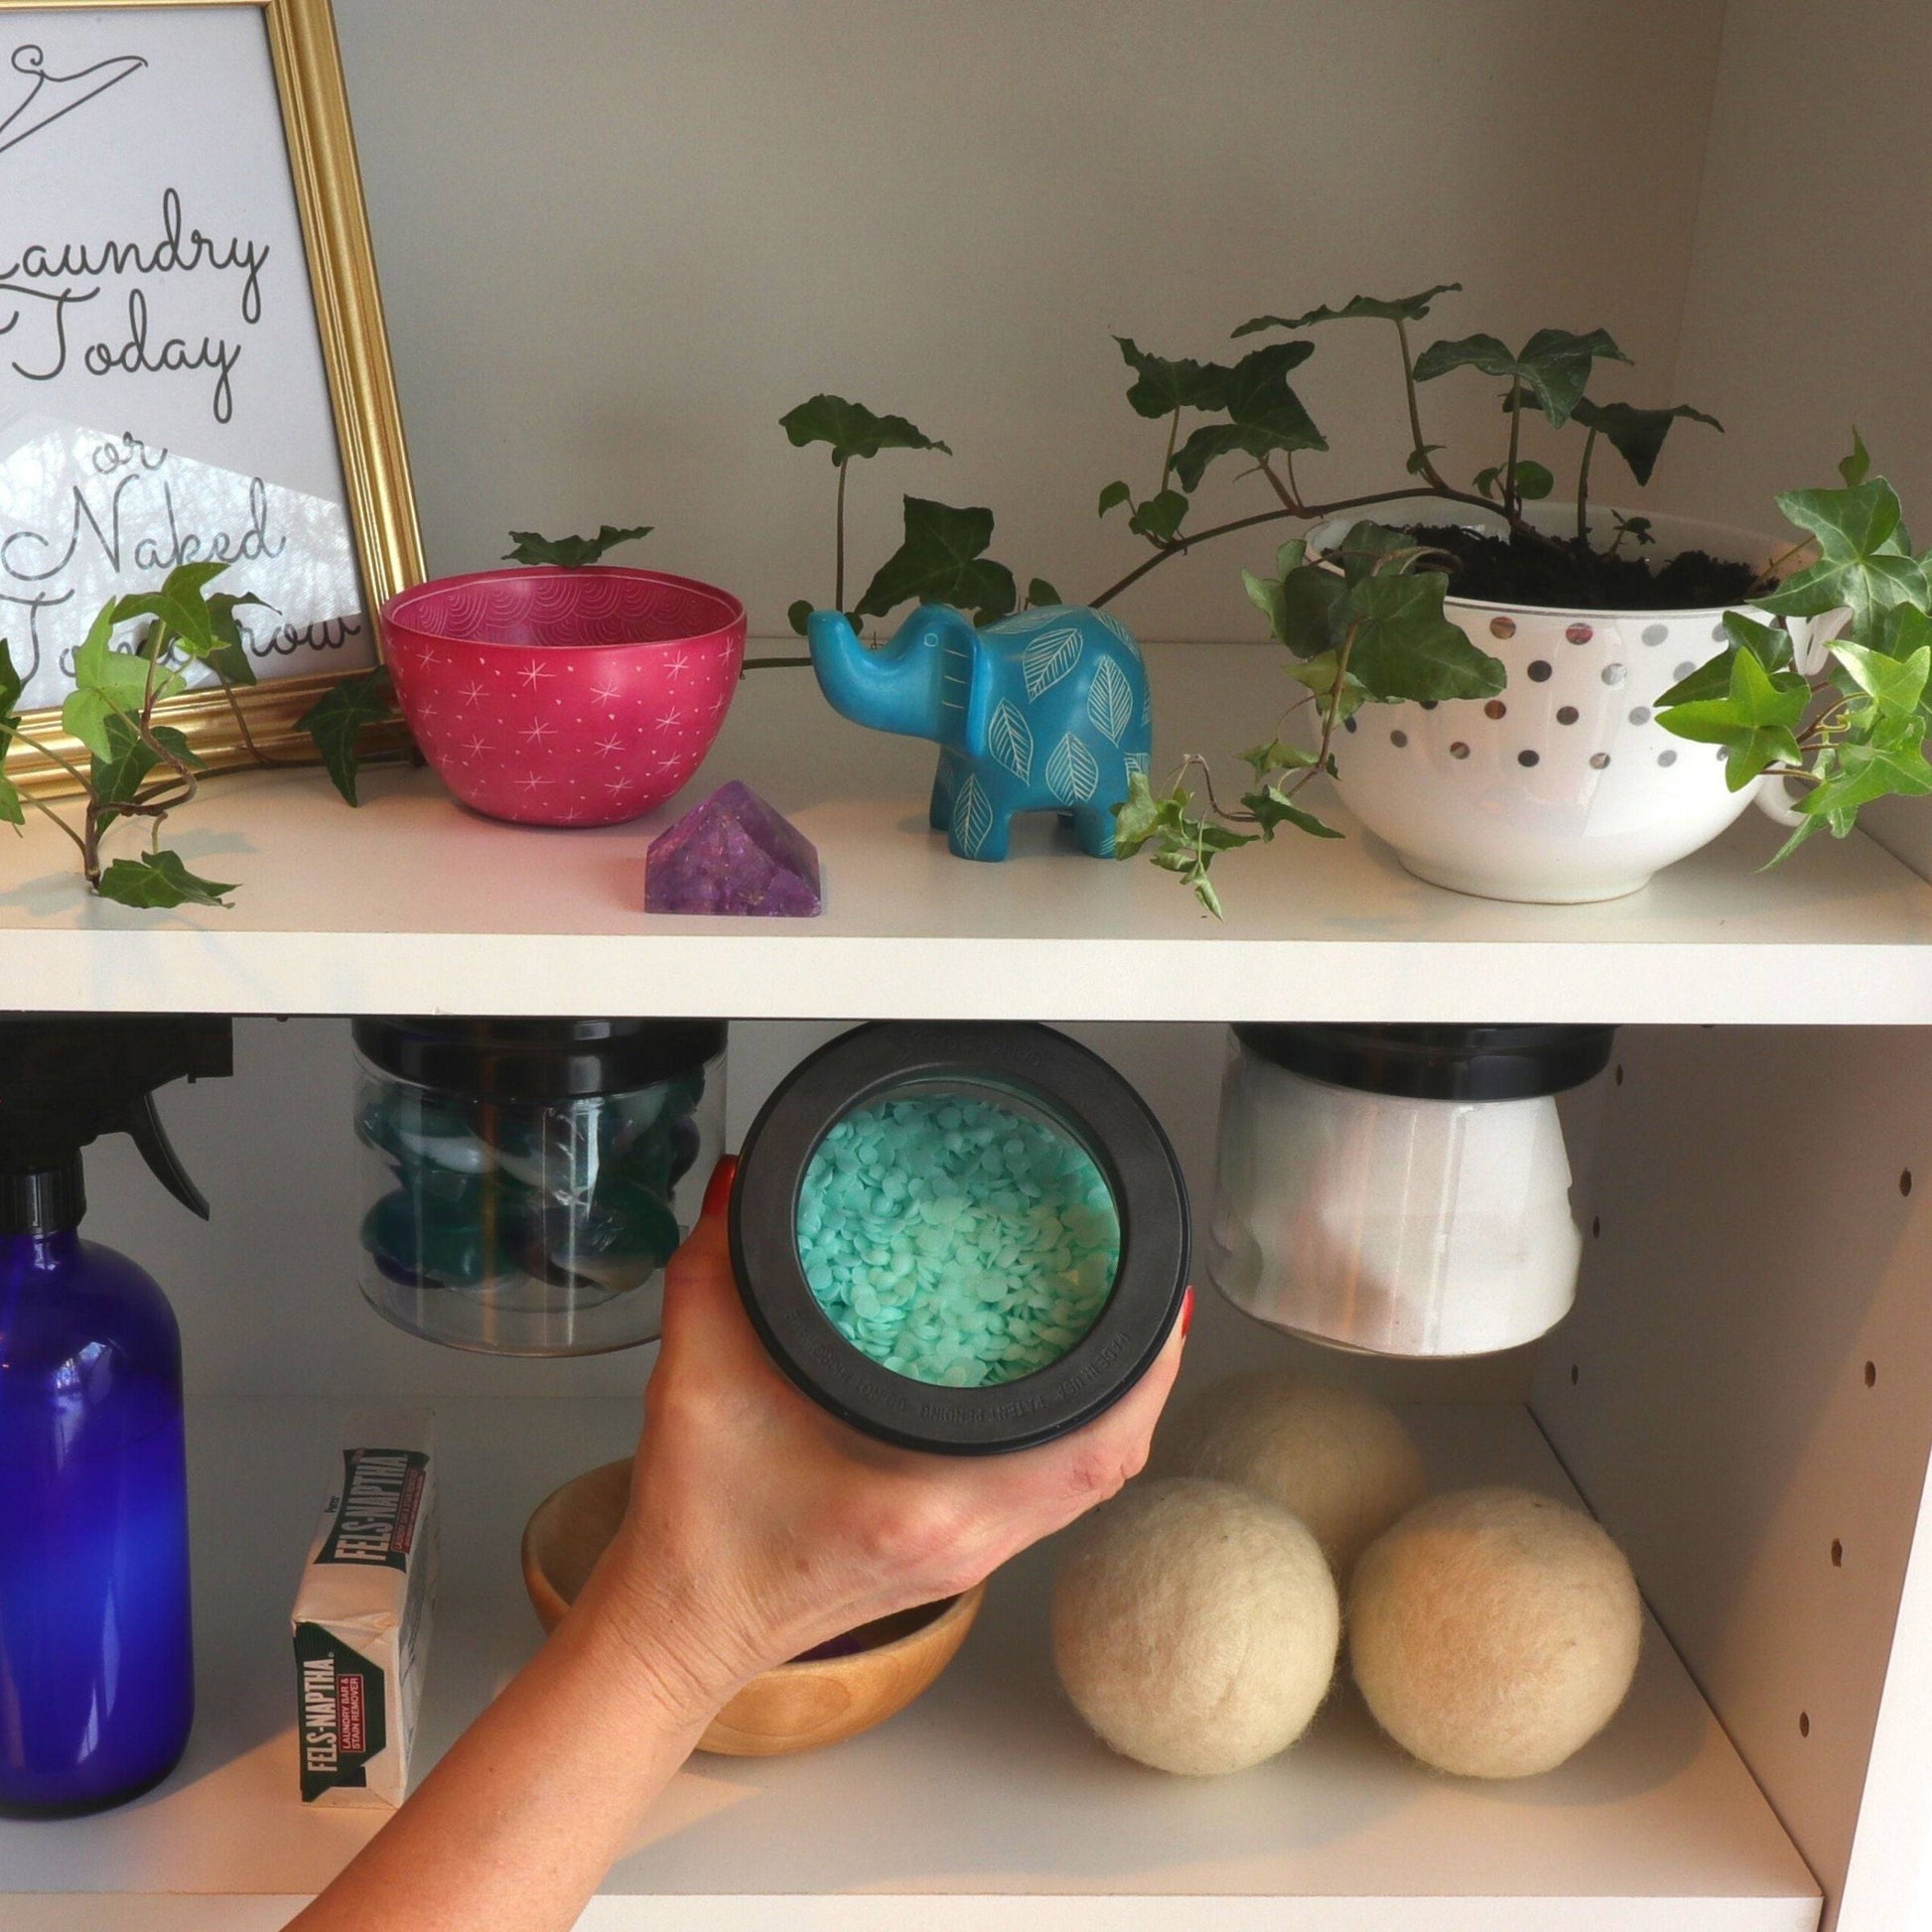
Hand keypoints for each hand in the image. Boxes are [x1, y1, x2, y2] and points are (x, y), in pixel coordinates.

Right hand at [591, 1156, 1190, 1717]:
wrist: (682, 1627)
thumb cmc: (696, 1534)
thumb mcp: (695, 1383)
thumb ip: (715, 1271)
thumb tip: (742, 1183)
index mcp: (921, 1504)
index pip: (1080, 1447)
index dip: (1138, 1374)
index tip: (1156, 1298)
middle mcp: (967, 1539)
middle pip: (1110, 1462)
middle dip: (1150, 1373)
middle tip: (1158, 1289)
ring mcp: (972, 1558)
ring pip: (1091, 1484)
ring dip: (1126, 1407)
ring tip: (1135, 1327)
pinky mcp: (962, 1558)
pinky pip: (1056, 1497)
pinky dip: (1087, 1440)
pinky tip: (1079, 1389)